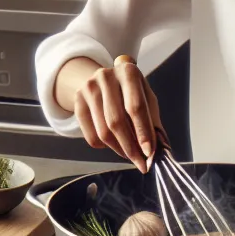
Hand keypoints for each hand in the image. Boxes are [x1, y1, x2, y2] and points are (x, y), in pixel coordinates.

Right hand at [68, 55, 163, 172]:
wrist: (103, 79)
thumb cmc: (132, 92)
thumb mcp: (147, 99)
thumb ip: (153, 123)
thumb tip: (157, 153)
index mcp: (128, 72)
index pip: (135, 107)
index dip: (143, 132)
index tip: (149, 153)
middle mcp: (105, 76)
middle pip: (116, 121)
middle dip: (130, 147)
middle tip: (140, 163)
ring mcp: (88, 88)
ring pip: (103, 132)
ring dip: (119, 149)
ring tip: (130, 155)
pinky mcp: (77, 101)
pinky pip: (91, 136)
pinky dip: (104, 147)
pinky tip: (114, 144)